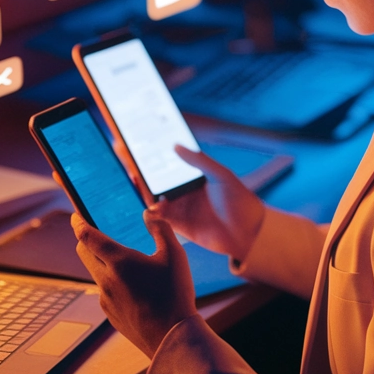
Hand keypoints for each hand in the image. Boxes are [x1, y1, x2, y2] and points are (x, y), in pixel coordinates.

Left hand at [70, 212, 197, 357]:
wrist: (170, 335)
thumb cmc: (174, 293)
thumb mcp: (175, 255)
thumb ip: (161, 230)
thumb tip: (149, 214)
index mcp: (119, 261)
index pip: (88, 237)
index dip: (79, 224)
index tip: (75, 216)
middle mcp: (106, 279)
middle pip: (84, 254)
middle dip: (85, 241)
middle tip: (93, 234)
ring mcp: (106, 299)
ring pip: (95, 273)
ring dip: (101, 263)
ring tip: (124, 263)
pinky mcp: (111, 314)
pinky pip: (106, 292)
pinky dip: (112, 283)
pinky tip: (134, 288)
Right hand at [144, 146, 264, 261]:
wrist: (248, 232)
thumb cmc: (239, 199)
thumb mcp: (221, 175)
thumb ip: (199, 161)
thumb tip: (176, 146)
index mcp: (193, 178)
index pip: (168, 164)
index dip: (153, 155)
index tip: (138, 141)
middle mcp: (183, 192)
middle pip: (156, 180)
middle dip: (141, 169)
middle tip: (125, 154)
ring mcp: (180, 209)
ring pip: (154, 198)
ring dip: (143, 189)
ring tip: (134, 176)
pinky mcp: (178, 226)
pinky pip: (159, 219)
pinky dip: (151, 213)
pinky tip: (148, 205)